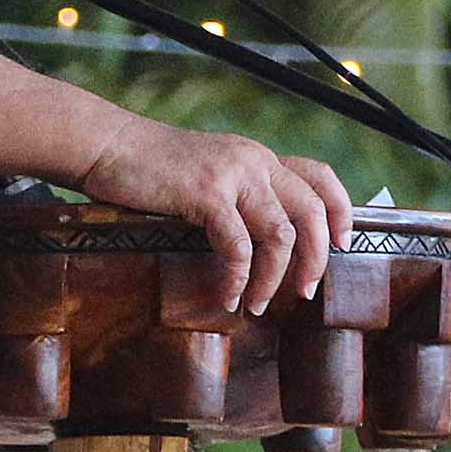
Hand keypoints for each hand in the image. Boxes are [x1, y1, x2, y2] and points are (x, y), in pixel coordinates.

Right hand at [74, 124, 355, 314]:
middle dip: (315, 258)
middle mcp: (254, 161)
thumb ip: (238, 194)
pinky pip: (239, 247)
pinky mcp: (207, 194)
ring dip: (273, 278)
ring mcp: (232, 175)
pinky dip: (239, 279)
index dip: (341, 211)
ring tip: (258, 304)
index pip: (319, 176)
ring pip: (280, 234)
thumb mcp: (208, 173)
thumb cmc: (150, 170)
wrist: (108, 146)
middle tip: (304, 292)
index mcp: (258, 157)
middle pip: (311, 210)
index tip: (342, 245)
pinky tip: (228, 297)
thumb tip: (262, 240)